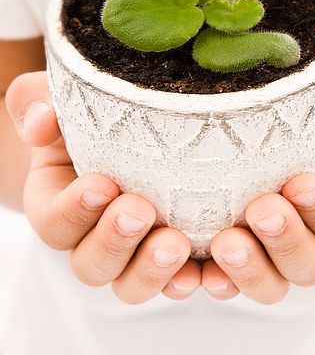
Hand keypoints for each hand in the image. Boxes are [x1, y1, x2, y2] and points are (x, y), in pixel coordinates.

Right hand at [6, 71, 200, 302]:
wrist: (129, 132)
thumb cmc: (88, 114)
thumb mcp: (59, 98)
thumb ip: (36, 103)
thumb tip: (40, 122)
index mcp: (58, 204)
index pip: (54, 221)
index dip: (73, 210)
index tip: (101, 184)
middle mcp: (91, 238)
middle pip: (91, 263)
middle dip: (114, 241)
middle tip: (140, 211)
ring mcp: (132, 253)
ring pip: (130, 283)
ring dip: (151, 270)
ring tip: (177, 244)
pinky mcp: (170, 256)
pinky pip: (176, 281)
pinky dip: (190, 281)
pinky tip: (209, 272)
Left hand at [201, 72, 314, 302]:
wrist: (276, 133)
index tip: (300, 183)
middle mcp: (311, 238)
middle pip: (309, 264)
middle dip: (286, 242)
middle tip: (260, 210)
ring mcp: (270, 253)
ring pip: (270, 284)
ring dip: (249, 270)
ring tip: (225, 243)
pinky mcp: (232, 258)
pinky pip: (225, 282)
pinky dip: (211, 281)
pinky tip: (195, 272)